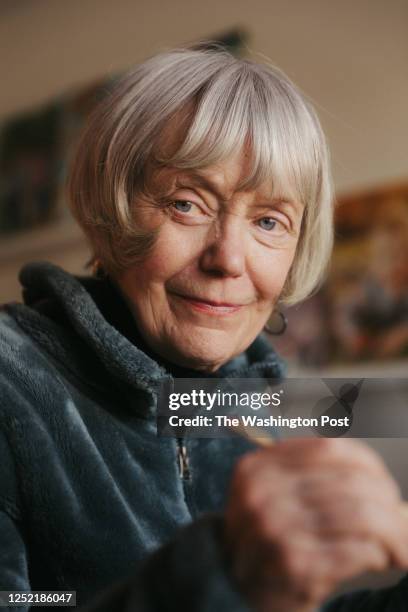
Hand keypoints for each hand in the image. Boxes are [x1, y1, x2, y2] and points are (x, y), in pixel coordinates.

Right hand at [225, 438, 407, 611]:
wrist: (235, 589)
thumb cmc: (267, 539)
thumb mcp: (271, 493)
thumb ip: (310, 475)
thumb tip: (378, 477)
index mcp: (258, 466)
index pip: (328, 450)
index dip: (368, 464)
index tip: (385, 484)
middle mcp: (262, 492)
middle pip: (350, 482)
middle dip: (388, 503)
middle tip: (401, 522)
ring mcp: (276, 528)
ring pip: (361, 516)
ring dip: (393, 534)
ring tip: (399, 546)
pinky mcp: (296, 564)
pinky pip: (358, 550)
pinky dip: (378, 554)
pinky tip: (380, 559)